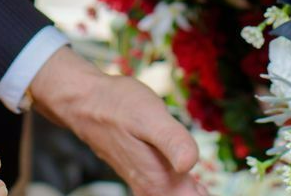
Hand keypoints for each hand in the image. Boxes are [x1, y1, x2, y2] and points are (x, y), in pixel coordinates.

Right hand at [29, 47, 202, 195]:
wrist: (86, 103)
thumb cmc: (118, 107)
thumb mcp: (150, 117)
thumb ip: (173, 141)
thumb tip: (190, 163)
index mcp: (160, 184)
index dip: (201, 192)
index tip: (203, 181)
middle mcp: (153, 192)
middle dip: (198, 190)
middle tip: (199, 172)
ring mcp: (147, 186)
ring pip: (176, 195)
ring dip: (189, 187)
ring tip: (197, 175)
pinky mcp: (144, 177)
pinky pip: (169, 191)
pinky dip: (181, 186)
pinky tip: (185, 169)